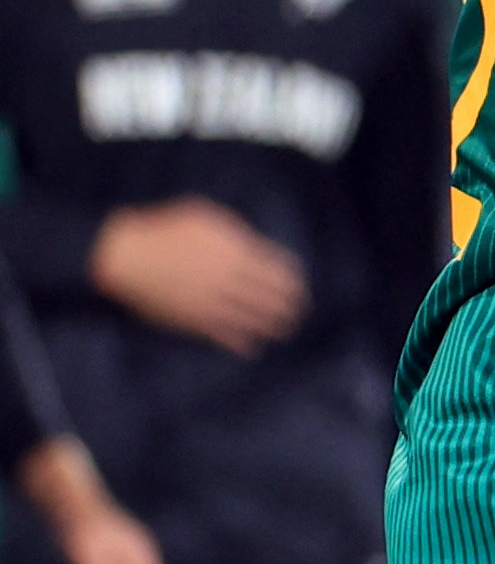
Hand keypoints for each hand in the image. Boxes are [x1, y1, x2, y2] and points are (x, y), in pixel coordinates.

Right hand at [90, 197, 307, 356]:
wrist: (126, 256)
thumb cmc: (164, 229)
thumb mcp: (206, 217)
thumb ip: (236, 232)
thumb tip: (256, 245)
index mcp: (237, 251)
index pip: (280, 269)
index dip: (293, 279)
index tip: (298, 284)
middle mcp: (231, 278)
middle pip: (274, 297)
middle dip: (291, 305)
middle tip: (299, 310)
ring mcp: (214, 302)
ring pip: (256, 319)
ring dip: (274, 326)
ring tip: (285, 329)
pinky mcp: (194, 321)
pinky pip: (226, 336)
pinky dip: (242, 342)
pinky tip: (252, 347)